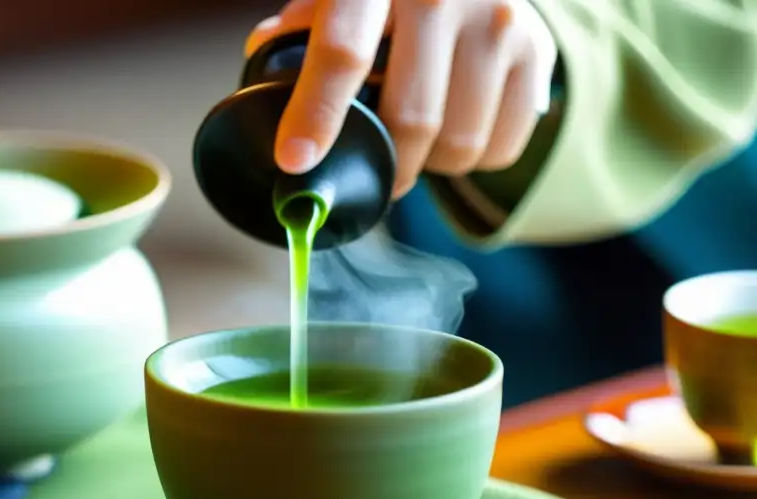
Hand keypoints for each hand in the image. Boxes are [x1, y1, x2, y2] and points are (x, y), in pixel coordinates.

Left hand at [246, 0, 556, 197]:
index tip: (295, 161)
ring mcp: (499, 22)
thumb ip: (304, 24)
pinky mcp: (537, 52)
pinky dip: (473, 159)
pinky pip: (499, 148)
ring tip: (421, 140)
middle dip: (386, 167)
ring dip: (430, 165)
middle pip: (410, 119)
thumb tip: (262, 60)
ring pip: (458, 144)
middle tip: (376, 174)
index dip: (317, 113)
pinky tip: (459, 127)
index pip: (342, 53)